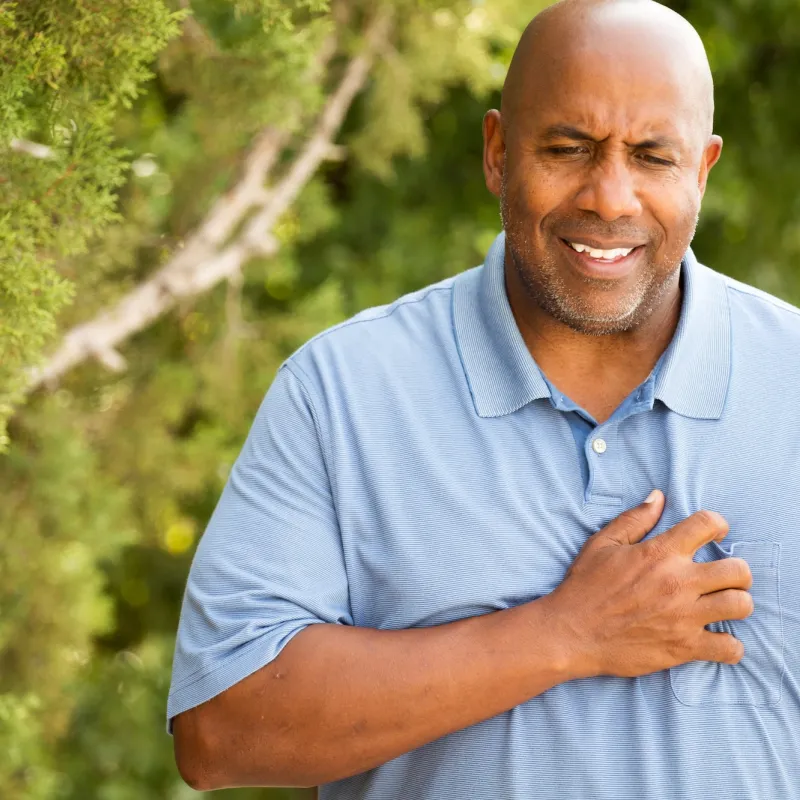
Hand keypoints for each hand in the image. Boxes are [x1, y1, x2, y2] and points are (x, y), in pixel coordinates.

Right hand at [545, 491, 753, 679]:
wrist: (571, 633)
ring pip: (740, 605)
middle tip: (723, 576)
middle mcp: (678, 582)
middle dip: (736, 571)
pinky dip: (729, 645)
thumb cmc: (584, 586)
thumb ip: (634, 519)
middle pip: (738, 570)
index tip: (715, 533)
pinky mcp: (684, 647)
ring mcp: (684, 617)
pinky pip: (729, 648)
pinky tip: (716, 639)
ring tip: (722, 605)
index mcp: (660, 553)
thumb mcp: (602, 544)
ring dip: (736, 604)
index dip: (717, 525)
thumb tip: (658, 497)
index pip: (707, 525)